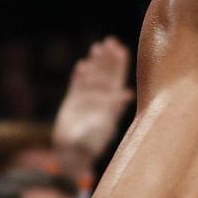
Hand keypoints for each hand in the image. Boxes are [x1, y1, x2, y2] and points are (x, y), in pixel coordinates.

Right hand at [51, 36, 132, 168]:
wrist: (71, 155)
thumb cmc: (88, 147)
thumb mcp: (100, 130)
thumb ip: (111, 111)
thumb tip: (126, 94)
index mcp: (111, 107)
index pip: (116, 81)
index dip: (119, 66)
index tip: (121, 51)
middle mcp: (101, 102)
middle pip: (106, 75)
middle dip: (109, 59)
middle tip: (111, 41)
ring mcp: (87, 102)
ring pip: (93, 78)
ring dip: (96, 63)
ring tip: (97, 47)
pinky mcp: (73, 104)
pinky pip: (77, 86)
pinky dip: (79, 76)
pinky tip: (82, 65)